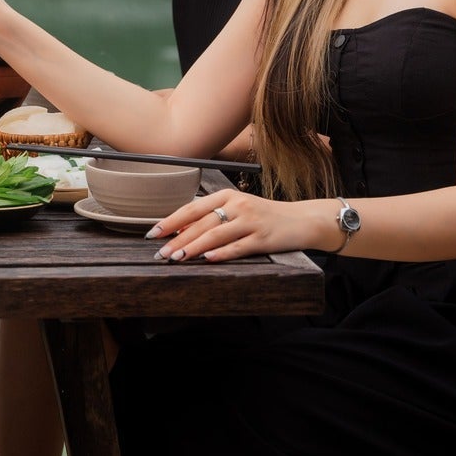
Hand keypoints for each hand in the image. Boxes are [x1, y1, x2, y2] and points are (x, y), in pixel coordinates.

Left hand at [146, 190, 330, 263]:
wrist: (301, 220)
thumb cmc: (264, 216)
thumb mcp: (238, 209)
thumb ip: (214, 216)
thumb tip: (181, 231)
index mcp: (228, 195)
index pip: (193, 207)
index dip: (172, 220)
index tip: (154, 232)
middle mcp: (238, 205)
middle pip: (201, 222)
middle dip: (178, 238)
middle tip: (160, 252)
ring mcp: (251, 221)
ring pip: (215, 235)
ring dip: (193, 247)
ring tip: (177, 257)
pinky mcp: (263, 238)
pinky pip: (238, 247)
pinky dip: (221, 253)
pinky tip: (207, 260)